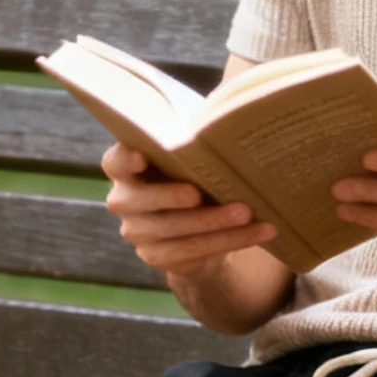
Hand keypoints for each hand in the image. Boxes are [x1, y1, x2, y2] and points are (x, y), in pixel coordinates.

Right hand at [103, 143, 276, 274]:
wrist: (194, 221)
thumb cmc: (191, 172)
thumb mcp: (189, 154)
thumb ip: (192, 140)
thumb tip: (224, 119)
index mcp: (126, 170)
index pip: (115, 163)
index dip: (124, 160)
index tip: (141, 156)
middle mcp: (125, 203)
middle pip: (143, 201)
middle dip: (172, 197)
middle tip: (199, 192)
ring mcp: (140, 234)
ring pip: (176, 230)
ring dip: (214, 222)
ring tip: (246, 212)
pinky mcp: (161, 258)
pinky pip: (197, 251)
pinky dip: (233, 240)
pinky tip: (261, 231)